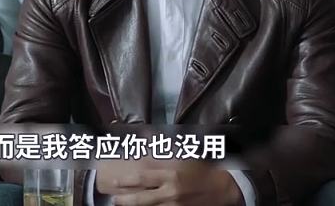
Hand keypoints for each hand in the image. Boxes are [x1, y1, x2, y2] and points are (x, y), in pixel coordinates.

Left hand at [96, 159, 242, 205]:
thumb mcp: (182, 154)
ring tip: (119, 204)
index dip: (127, 178)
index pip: (144, 175)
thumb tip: (144, 135)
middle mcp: (171, 190)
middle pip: (143, 195)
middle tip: (113, 197)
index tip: (114, 179)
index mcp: (171, 172)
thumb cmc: (200, 168)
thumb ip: (161, 147)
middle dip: (125, 197)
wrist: (222, 187)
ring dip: (133, 205)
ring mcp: (175, 204)